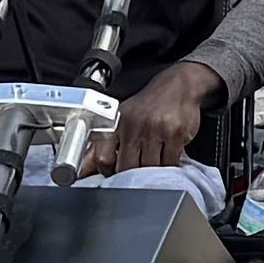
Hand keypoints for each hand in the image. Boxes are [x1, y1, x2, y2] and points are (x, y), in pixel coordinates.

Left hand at [106, 60, 220, 169]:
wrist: (179, 86)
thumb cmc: (148, 106)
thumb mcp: (122, 119)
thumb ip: (102, 145)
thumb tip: (85, 170)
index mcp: (116, 123)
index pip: (103, 158)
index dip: (107, 173)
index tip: (113, 176)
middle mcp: (133, 125)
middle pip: (127, 167)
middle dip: (132, 176)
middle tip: (138, 175)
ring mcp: (154, 129)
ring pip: (150, 168)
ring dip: (153, 172)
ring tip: (155, 163)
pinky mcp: (175, 133)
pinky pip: (170, 163)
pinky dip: (170, 165)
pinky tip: (168, 156)